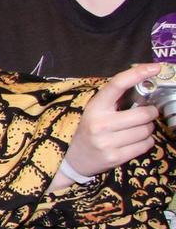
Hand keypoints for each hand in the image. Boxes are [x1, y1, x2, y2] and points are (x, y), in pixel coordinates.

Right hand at [62, 63, 161, 181]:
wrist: (73, 160)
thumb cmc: (89, 130)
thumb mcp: (95, 111)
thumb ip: (115, 100)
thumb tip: (143, 83)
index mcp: (95, 107)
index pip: (117, 85)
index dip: (138, 74)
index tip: (155, 68)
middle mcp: (100, 124)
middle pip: (143, 114)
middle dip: (150, 113)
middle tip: (145, 114)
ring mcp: (107, 142)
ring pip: (147, 131)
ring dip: (147, 129)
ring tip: (135, 130)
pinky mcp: (115, 158)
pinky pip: (146, 145)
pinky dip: (146, 142)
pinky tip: (133, 142)